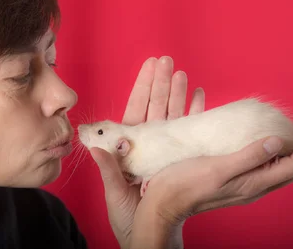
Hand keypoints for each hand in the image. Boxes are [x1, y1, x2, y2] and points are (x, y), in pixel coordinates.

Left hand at [89, 56, 203, 248]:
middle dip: (162, 83)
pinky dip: (194, 113)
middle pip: (156, 107)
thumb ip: (108, 171)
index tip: (150, 66)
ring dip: (178, 93)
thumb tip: (93, 149)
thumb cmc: (128, 218)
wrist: (150, 236)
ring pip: (173, 114)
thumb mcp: (114, 194)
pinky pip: (188, 131)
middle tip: (168, 60)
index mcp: (130, 148)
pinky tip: (199, 95)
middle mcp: (148, 145)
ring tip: (183, 72)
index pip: (137, 110)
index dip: (144, 87)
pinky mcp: (180, 158)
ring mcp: (165, 150)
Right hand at [136, 109, 292, 227]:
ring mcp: (248, 182)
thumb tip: (276, 141)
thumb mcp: (216, 168)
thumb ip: (247, 156)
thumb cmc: (186, 185)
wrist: (165, 201)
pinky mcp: (237, 177)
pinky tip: (272, 136)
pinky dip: (279, 147)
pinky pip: (269, 163)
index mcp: (256, 183)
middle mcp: (257, 185)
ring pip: (285, 164)